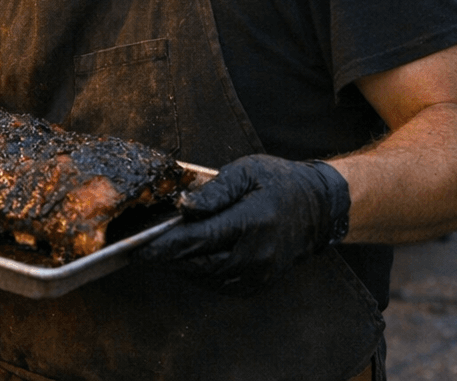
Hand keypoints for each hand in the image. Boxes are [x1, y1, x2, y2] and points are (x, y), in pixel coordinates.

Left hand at [135, 154, 349, 293]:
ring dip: (180, 267)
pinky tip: (187, 261)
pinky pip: (221, 284)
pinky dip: (200, 275)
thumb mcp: (246, 172)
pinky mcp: (260, 283)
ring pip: (207, 278)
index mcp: (251, 222)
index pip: (198, 239)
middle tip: (137, 251)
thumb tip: (184, 207)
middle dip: (165, 259)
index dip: (164, 245)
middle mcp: (256, 253)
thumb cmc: (279, 183)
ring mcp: (260, 273)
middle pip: (198, 263)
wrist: (319, 208)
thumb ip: (214, 190)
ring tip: (158, 253)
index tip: (138, 247)